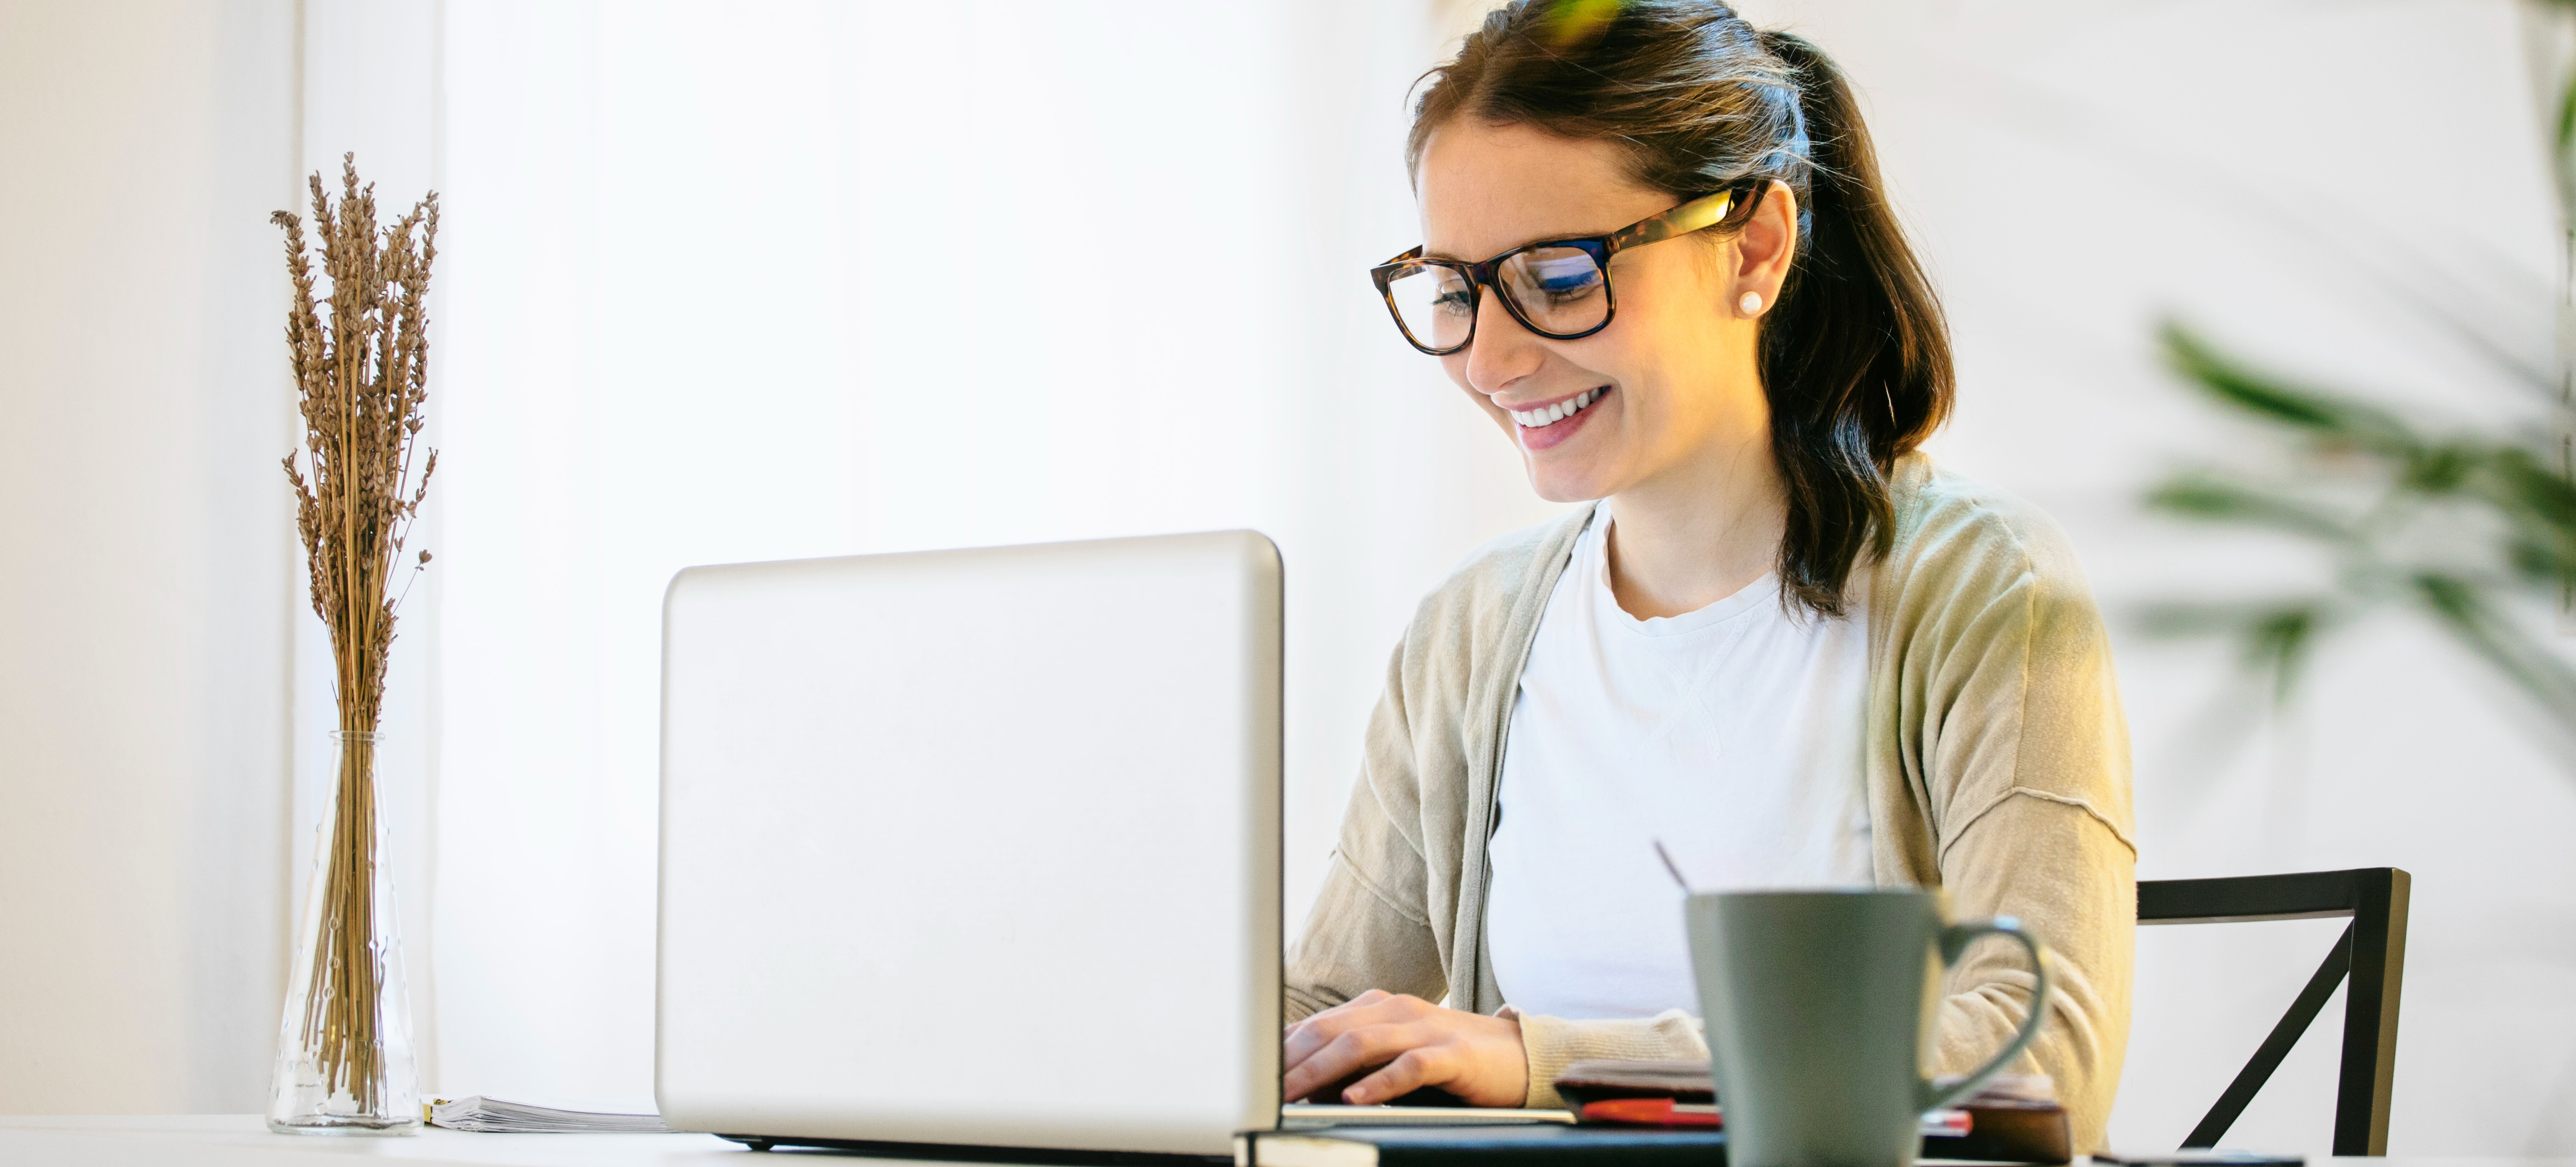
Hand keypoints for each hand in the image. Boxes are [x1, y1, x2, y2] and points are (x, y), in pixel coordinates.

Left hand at [1281, 989, 1527, 1106]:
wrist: (1518, 1056)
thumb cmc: (1450, 1058)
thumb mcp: (1397, 1052)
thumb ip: (1357, 1060)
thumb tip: (1305, 1084)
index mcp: (1378, 1008)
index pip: (1319, 1025)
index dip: (1284, 1050)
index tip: (1254, 1075)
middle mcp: (1396, 1011)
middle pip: (1331, 1031)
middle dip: (1292, 1062)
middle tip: (1263, 1090)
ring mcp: (1425, 1030)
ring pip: (1361, 1044)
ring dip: (1321, 1072)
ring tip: (1294, 1095)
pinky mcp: (1452, 1054)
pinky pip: (1409, 1066)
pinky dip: (1378, 1083)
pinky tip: (1354, 1098)